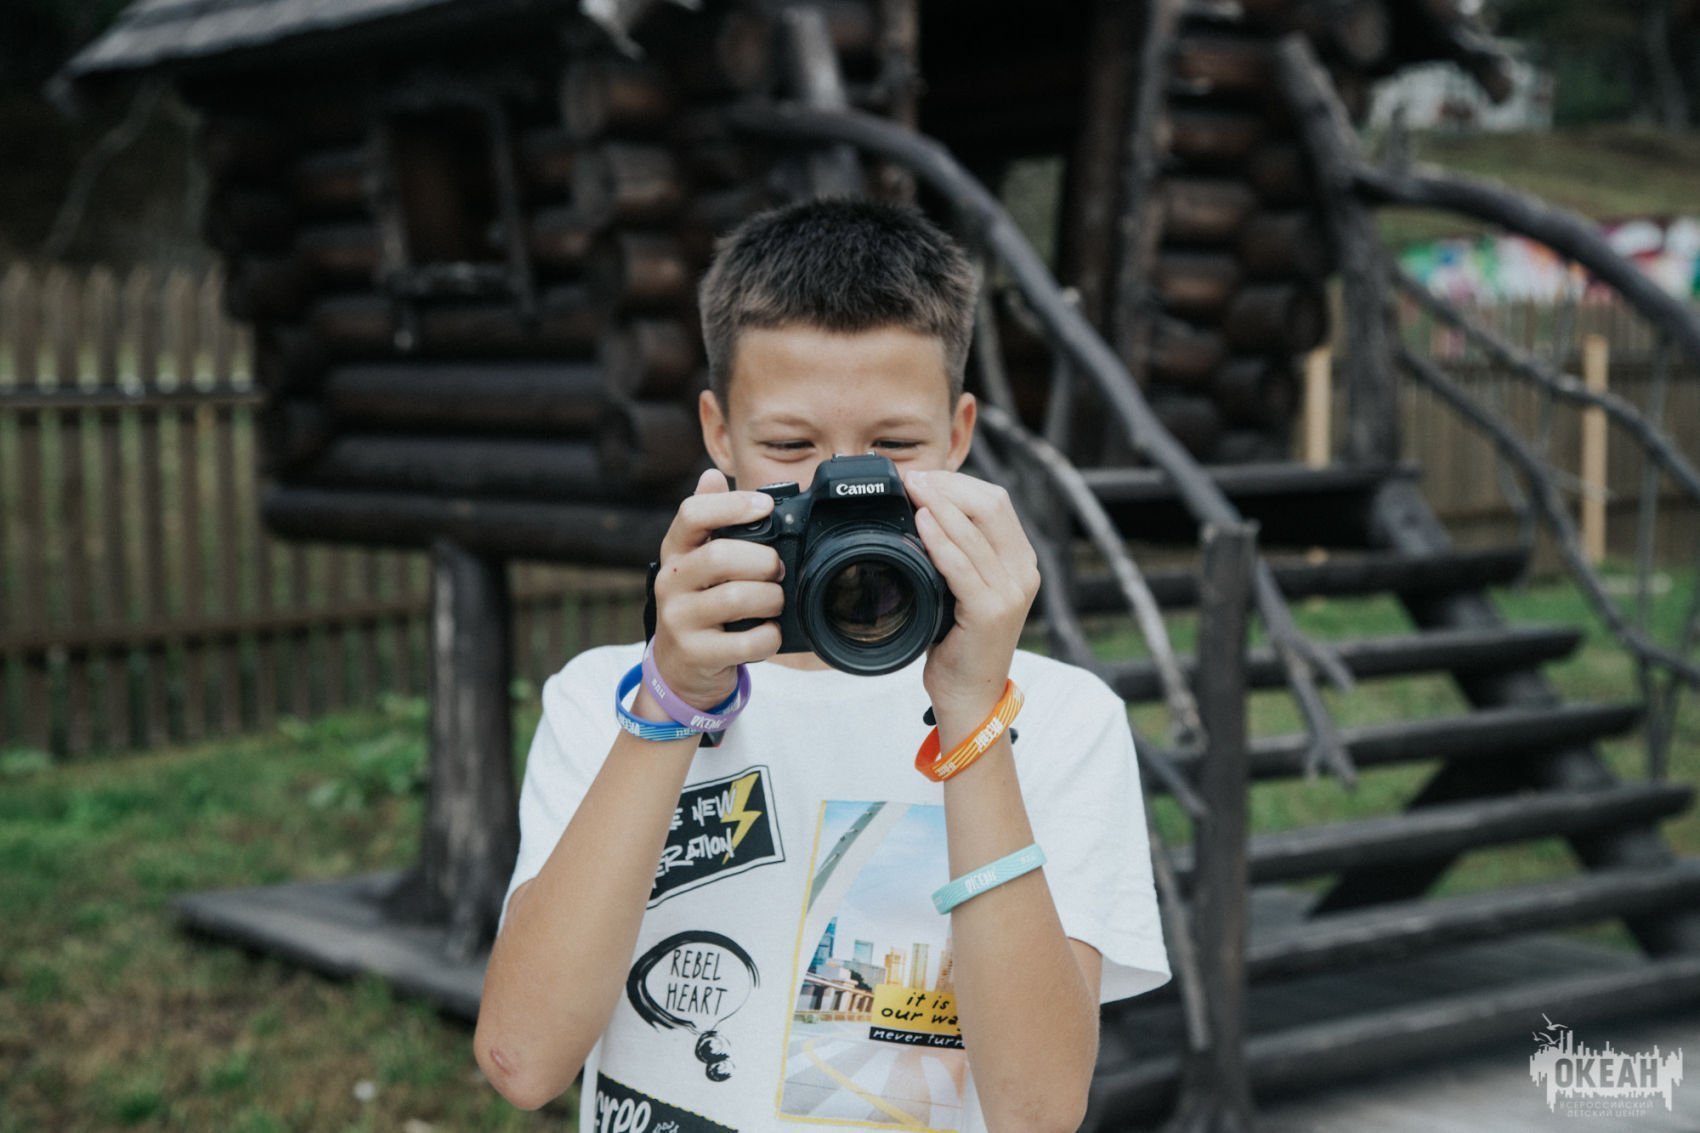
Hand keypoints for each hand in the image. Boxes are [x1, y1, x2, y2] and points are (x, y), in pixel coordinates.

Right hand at [648, 468, 785, 708]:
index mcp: (675, 551)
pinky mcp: (694, 653)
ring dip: (771, 599)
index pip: (691, 514)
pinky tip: (768, 632)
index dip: (731, 505)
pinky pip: (745, 642)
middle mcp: (670, 582)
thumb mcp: (697, 561)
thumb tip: (711, 475)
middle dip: (763, 562)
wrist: (679, 667)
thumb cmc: (700, 604)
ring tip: (775, 602)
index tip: (766, 506)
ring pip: (737, 598)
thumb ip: (709, 520)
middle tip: (778, 571)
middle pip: (720, 557)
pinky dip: (768, 637)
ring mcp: (678, 619)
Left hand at [903, 469, 1040, 732]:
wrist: (970, 695)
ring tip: (910, 491)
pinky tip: (920, 524)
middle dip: (947, 487)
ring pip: (975, 531)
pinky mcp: (991, 611)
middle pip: (990, 506)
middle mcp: (1024, 572)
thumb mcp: (963, 587)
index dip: (958, 483)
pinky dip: (940, 540)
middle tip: (910, 479)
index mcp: (1020, 560)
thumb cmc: (959, 641)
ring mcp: (1011, 592)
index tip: (922, 476)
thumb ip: (958, 552)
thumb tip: (924, 510)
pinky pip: (962, 565)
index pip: (995, 502)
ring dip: (939, 505)